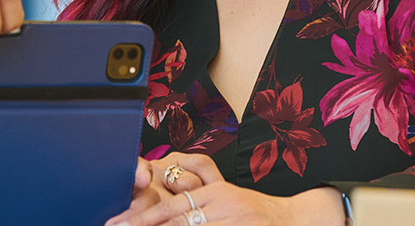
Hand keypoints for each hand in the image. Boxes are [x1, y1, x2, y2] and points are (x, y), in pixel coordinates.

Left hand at [106, 153, 342, 225]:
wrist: (295, 219)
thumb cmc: (254, 210)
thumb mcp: (225, 195)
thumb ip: (196, 198)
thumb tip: (165, 192)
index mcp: (215, 193)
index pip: (172, 207)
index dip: (144, 218)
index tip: (119, 223)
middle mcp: (224, 207)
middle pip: (178, 222)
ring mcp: (235, 222)